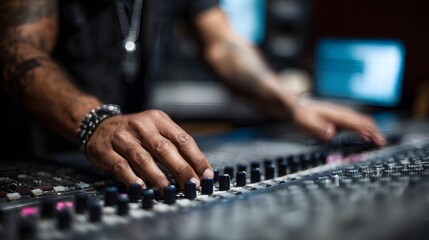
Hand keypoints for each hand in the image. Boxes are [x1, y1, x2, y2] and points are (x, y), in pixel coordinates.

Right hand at [85, 110, 213, 188]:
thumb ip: (174, 148)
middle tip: (192, 185)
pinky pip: (121, 166)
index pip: (182, 139)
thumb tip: (197, 172)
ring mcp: (123, 138)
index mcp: (158, 120)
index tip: (206, 174)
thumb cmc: (135, 133)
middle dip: (181, 169)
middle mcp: (142, 126)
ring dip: (158, 177)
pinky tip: (142, 188)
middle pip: (165, 149)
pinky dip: (132, 178)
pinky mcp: (106, 151)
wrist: (97, 125)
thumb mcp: (156, 131)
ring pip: (144, 159)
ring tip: (169, 190)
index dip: (196, 158)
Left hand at [290, 97, 385, 145]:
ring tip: (379, 141)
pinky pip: (356, 123)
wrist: (297, 105)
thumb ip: (318, 128)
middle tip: (383, 143)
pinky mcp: (339, 118)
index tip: (377, 140)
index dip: (369, 132)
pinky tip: (366, 135)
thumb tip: (331, 134)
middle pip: (364, 121)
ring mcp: (342, 114)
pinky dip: (364, 128)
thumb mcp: (306, 123)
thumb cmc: (302, 114)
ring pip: (361, 121)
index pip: (357, 123)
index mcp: (337, 115)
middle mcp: (342, 113)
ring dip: (371, 130)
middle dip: (374, 131)